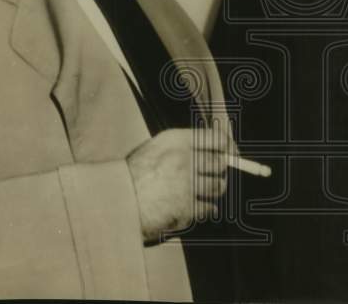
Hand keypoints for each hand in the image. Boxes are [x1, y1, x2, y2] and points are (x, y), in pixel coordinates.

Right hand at [127, 125, 233, 243]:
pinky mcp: (186, 206)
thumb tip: (216, 151)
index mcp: (176, 140)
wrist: (115, 201)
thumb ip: (182, 146)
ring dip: (213, 191)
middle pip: (221, 163)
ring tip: (200, 191)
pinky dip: (204, 209)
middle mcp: (184, 158)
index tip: (232, 153)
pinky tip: (193, 207)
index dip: (228, 147)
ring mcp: (186, 183)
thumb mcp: (155, 148)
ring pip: (218, 187)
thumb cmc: (134, 176)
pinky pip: (208, 208)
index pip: (216, 138)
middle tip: (213, 176)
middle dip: (219, 171)